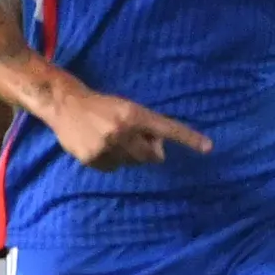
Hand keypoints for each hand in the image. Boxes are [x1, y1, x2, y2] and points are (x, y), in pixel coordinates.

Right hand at [45, 86, 211, 169]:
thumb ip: (144, 126)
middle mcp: (122, 132)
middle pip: (151, 156)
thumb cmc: (103, 105)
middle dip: (150, 151)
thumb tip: (159, 150)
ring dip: (130, 156)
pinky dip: (112, 161)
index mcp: (134, 115)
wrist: (66, 105)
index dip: (188, 139)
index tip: (208, 148)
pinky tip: (100, 147)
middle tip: (140, 141)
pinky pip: (114, 168)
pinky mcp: (93, 159)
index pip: (167, 128)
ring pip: (132, 164)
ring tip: (113, 140)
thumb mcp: (127, 108)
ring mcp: (106, 147)